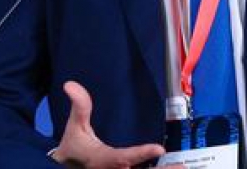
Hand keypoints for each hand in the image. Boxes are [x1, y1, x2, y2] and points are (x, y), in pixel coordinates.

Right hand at [52, 81, 180, 168]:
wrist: (66, 168)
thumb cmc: (74, 149)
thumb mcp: (75, 127)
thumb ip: (79, 107)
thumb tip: (71, 85)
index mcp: (103, 160)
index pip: (123, 157)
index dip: (141, 154)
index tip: (159, 148)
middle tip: (180, 165)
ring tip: (180, 167)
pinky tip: (171, 168)